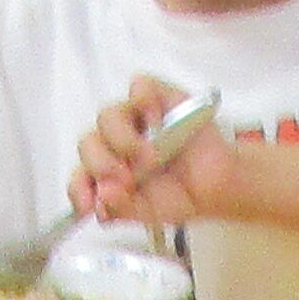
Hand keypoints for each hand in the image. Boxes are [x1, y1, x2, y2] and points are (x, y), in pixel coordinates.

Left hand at [74, 78, 224, 229]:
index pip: (80, 176)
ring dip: (122, 139)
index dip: (79, 188)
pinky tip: (157, 123)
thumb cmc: (181, 195)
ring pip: (108, 115)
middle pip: (88, 143)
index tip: (90, 204)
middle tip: (126, 180)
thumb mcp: (149, 213)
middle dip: (101, 164)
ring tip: (149, 159)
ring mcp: (134, 118)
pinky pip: (139, 87)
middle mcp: (114, 143)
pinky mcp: (157, 97)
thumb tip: (102, 201)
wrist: (219, 185)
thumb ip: (122, 209)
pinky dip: (144, 102)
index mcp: (106, 173)